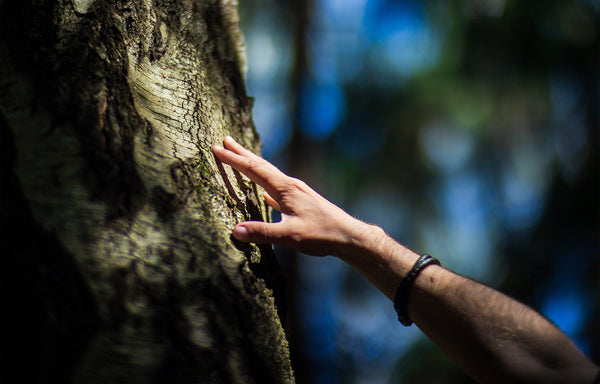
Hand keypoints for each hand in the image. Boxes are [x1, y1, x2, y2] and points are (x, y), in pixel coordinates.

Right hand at [212, 136, 364, 255]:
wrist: (348, 236)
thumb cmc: (322, 234)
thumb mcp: (289, 236)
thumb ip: (262, 233)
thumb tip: (235, 230)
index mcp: (285, 189)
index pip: (254, 170)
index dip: (234, 159)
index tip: (217, 148)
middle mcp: (290, 186)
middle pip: (261, 165)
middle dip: (242, 153)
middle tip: (225, 140)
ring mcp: (296, 193)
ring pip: (269, 176)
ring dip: (253, 166)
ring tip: (241, 159)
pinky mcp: (301, 203)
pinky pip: (277, 190)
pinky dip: (265, 186)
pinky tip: (264, 194)